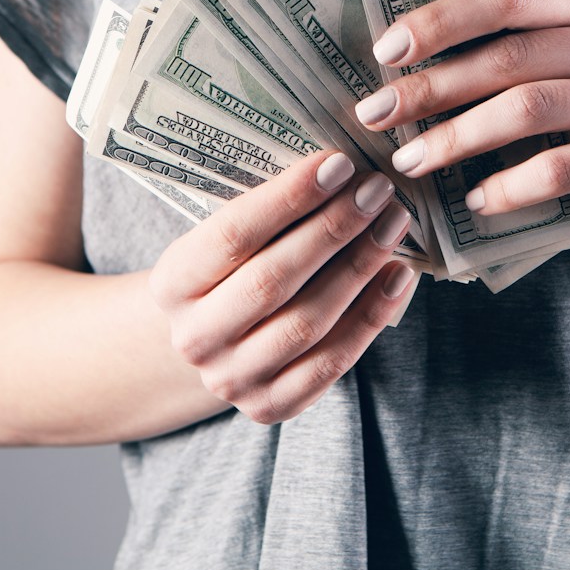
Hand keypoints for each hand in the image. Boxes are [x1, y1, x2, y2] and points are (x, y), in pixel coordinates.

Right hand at [148, 151, 414, 424]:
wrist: (209, 341)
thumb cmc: (229, 271)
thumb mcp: (222, 238)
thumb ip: (268, 212)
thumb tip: (341, 168)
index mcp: (172, 283)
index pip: (233, 235)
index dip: (290, 198)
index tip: (339, 163)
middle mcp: (195, 337)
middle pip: (273, 279)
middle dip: (333, 229)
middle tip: (377, 190)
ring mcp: (231, 378)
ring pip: (307, 322)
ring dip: (360, 268)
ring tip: (393, 224)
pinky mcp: (269, 406)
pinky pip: (331, 363)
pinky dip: (371, 317)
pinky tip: (398, 275)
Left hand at [356, 0, 569, 239]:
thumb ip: (527, 41)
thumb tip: (410, 47)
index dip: (443, 18)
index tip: (385, 49)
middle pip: (511, 57)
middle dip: (432, 86)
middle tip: (374, 113)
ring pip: (529, 110)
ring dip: (458, 138)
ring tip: (410, 161)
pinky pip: (562, 169)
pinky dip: (510, 185)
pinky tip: (474, 200)